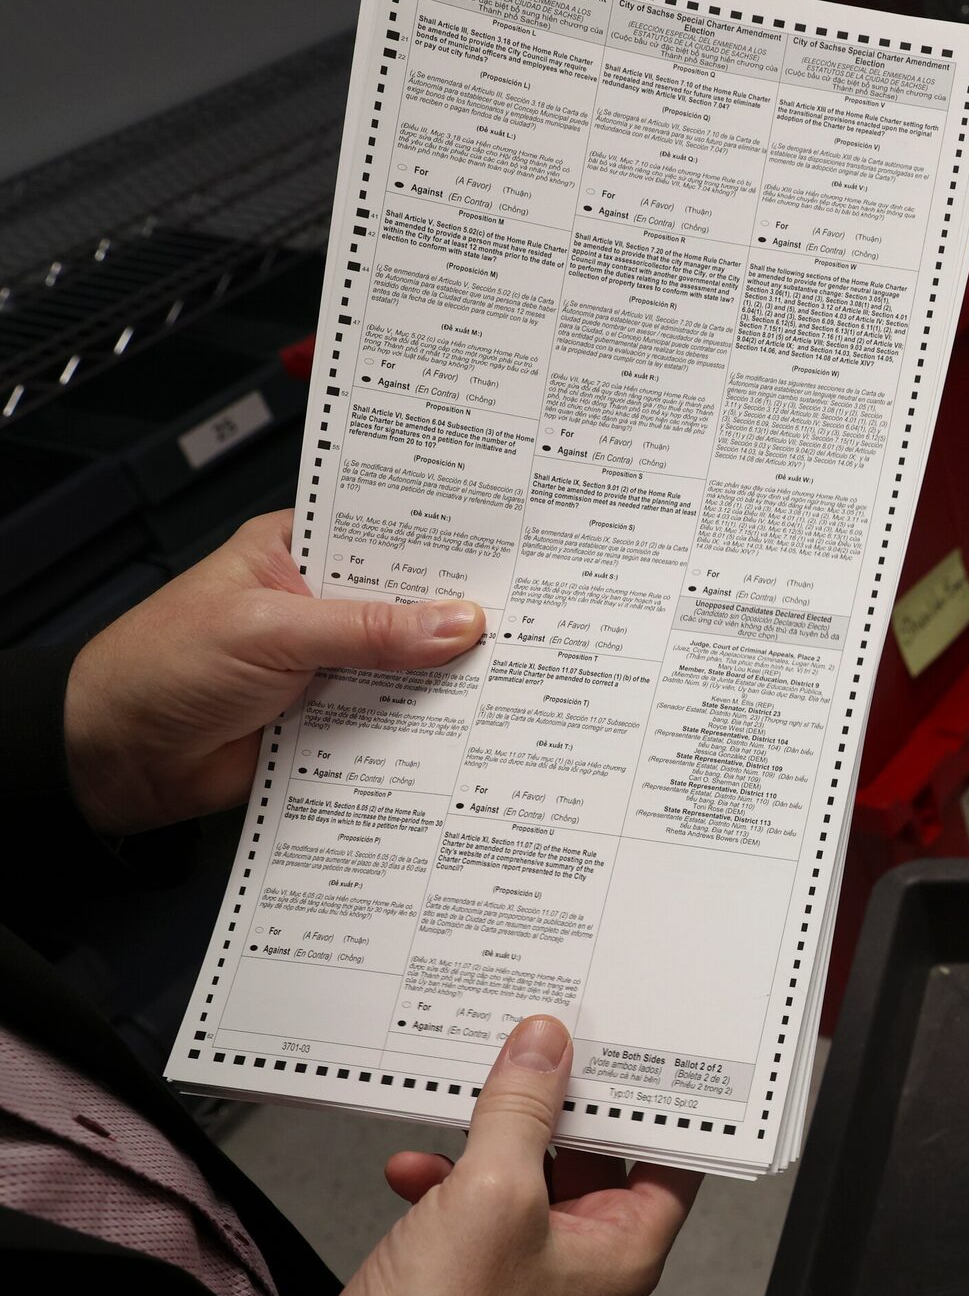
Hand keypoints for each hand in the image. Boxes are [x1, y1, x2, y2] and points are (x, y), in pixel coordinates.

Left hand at [64, 510, 483, 835]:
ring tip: (510, 675)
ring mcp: (327, 664)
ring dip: (443, 677)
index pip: (385, 536)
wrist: (115, 759)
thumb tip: (456, 622)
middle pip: (406, 604)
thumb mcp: (268, 633)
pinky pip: (390, 718)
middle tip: (526, 621)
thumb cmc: (156, 669)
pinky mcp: (331, 718)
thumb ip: (366, 630)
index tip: (509, 555)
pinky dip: (420, 726)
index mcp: (295, 553)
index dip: (444, 546)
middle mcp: (317, 605)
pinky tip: (462, 724)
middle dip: (457, 617)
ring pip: (405, 666)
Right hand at [279, 1016, 703, 1295]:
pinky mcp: (471, 1264)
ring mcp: (526, 1263)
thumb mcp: (493, 1191)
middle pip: (595, 1155)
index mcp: (624, 1252)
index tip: (641, 1052)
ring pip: (528, 1169)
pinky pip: (473, 1198)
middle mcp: (584, 1260)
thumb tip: (545, 1050)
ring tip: (470, 1101)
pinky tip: (414, 1166)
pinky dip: (445, 1174)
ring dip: (493, 1136)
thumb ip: (524, 1112)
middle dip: (562, 1105)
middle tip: (546, 1048)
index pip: (669, 1161)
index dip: (657, 1105)